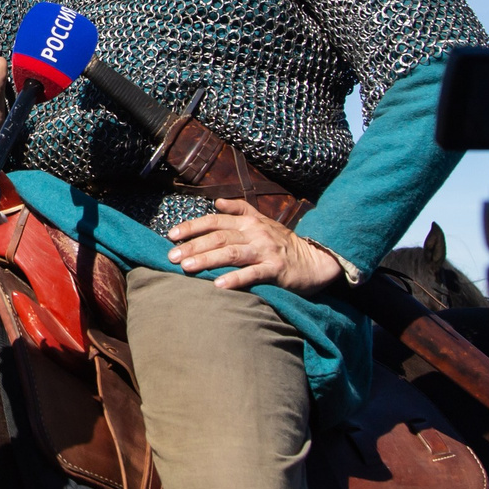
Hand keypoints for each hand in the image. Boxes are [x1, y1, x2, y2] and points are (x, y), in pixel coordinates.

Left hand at [164, 199, 345, 293]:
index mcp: (249, 222)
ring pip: (231, 253)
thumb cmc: (284, 243)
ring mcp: (266, 251)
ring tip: (187, 268)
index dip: (192, 227)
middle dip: (193, 246)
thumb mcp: (263, 221)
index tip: (171, 236)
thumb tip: (217, 202)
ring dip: (207, 260)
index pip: (215, 221)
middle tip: (172, 257)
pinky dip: (236, 279)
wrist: (316, 259)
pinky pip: (253, 274)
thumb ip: (240, 210)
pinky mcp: (276, 270)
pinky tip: (219, 286)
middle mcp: (255, 233)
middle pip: (219, 237)